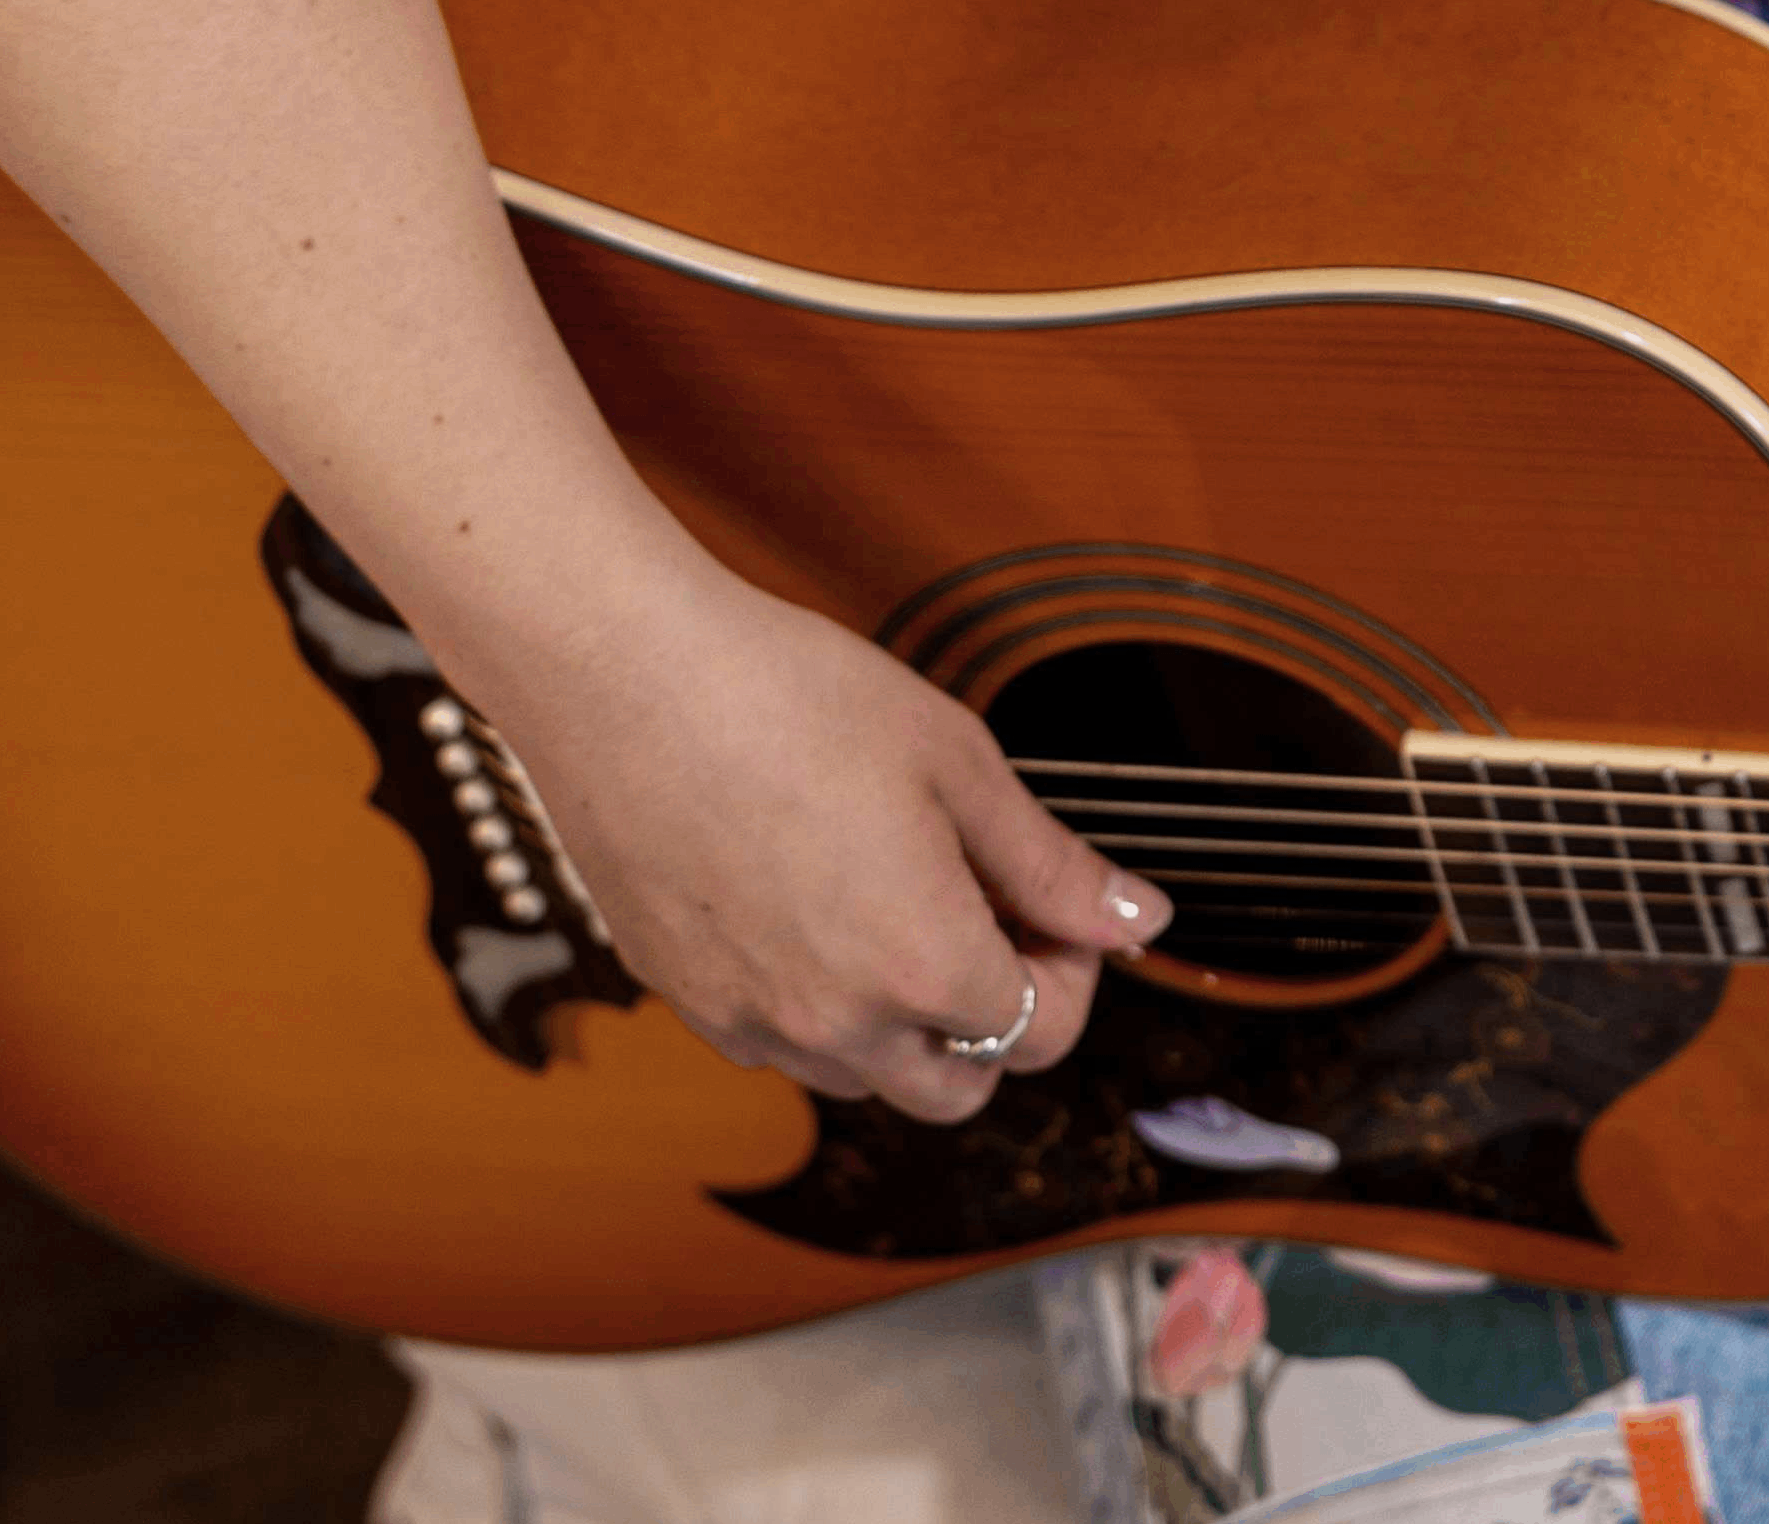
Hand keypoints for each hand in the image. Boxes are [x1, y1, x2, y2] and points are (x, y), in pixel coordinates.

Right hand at [462, 549, 1161, 1122]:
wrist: (628, 678)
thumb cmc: (792, 698)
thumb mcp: (959, 763)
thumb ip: (1053, 863)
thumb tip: (1141, 920)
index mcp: (920, 966)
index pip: (1042, 1031)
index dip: (1075, 964)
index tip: (1058, 898)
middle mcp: (834, 1025)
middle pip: (961, 1089)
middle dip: (1000, 1017)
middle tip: (993, 909)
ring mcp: (750, 1024)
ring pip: (868, 1079)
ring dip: (909, 1021)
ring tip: (902, 893)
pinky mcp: (685, 1003)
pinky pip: (783, 1046)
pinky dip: (824, 1005)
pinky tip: (819, 899)